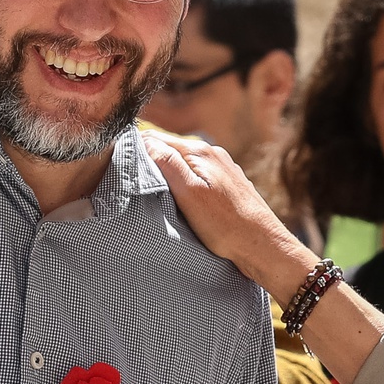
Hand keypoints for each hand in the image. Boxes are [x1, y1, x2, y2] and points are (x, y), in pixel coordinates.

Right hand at [141, 133, 312, 298]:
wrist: (263, 246)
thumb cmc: (225, 225)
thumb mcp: (189, 194)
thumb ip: (168, 164)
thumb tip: (145, 141)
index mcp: (199, 152)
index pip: (154, 138)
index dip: (135, 149)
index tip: (119, 166)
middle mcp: (212, 153)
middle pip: (169, 148)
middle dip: (149, 159)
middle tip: (129, 179)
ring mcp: (223, 167)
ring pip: (183, 162)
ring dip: (166, 171)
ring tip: (150, 189)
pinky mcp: (228, 183)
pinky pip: (197, 174)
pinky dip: (183, 181)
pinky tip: (179, 197)